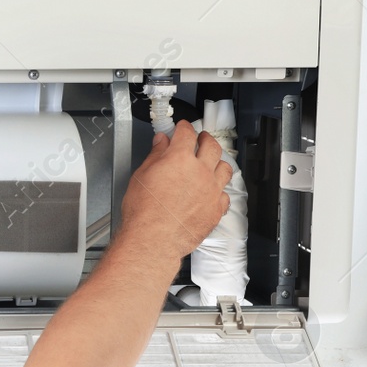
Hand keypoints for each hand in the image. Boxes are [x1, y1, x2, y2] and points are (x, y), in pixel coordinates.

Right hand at [119, 121, 232, 262]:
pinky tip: (212, 191)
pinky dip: (219, 190)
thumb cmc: (144, 212)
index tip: (182, 128)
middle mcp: (200, 171)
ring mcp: (212, 190)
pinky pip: (225, 194)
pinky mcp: (216, 209)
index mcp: (179, 159)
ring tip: (211, 163)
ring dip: (218, 162)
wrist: (153, 238)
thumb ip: (155, 156)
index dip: (184, 127)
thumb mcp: (141, 176)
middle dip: (206, 139)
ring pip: (225, 168)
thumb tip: (161, 143)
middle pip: (212, 146)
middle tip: (201, 139)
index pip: (187, 134)